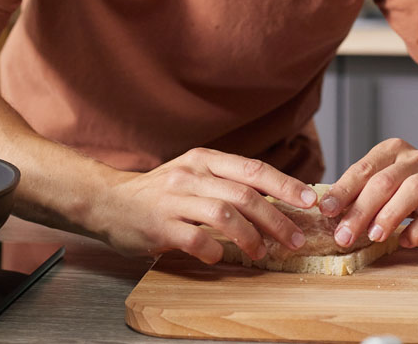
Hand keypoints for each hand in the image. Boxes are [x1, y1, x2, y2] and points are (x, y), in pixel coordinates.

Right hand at [93, 148, 318, 263]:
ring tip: (263, 252)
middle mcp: (191, 174)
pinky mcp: (160, 225)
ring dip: (251, 237)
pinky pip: (196, 240)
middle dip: (277, 219)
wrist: (107, 201)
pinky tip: (219, 258)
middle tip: (295, 239)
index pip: (254, 169)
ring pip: (225, 215)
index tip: (311, 200)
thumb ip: (227, 182)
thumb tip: (276, 198)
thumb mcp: (194, 174)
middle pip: (245, 195)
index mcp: (205, 159)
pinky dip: (214, 252)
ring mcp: (175, 200)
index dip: (286, 185)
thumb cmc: (159, 192)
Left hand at [319, 138, 417, 249]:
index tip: (325, 210)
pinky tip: (405, 241)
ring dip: (390, 215)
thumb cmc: (413, 185)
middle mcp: (414, 159)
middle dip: (361, 210)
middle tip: (343, 236)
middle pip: (384, 182)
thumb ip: (361, 192)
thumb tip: (328, 213)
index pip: (363, 169)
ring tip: (374, 236)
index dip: (343, 190)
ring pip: (412, 191)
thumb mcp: (386, 180)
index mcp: (391, 150)